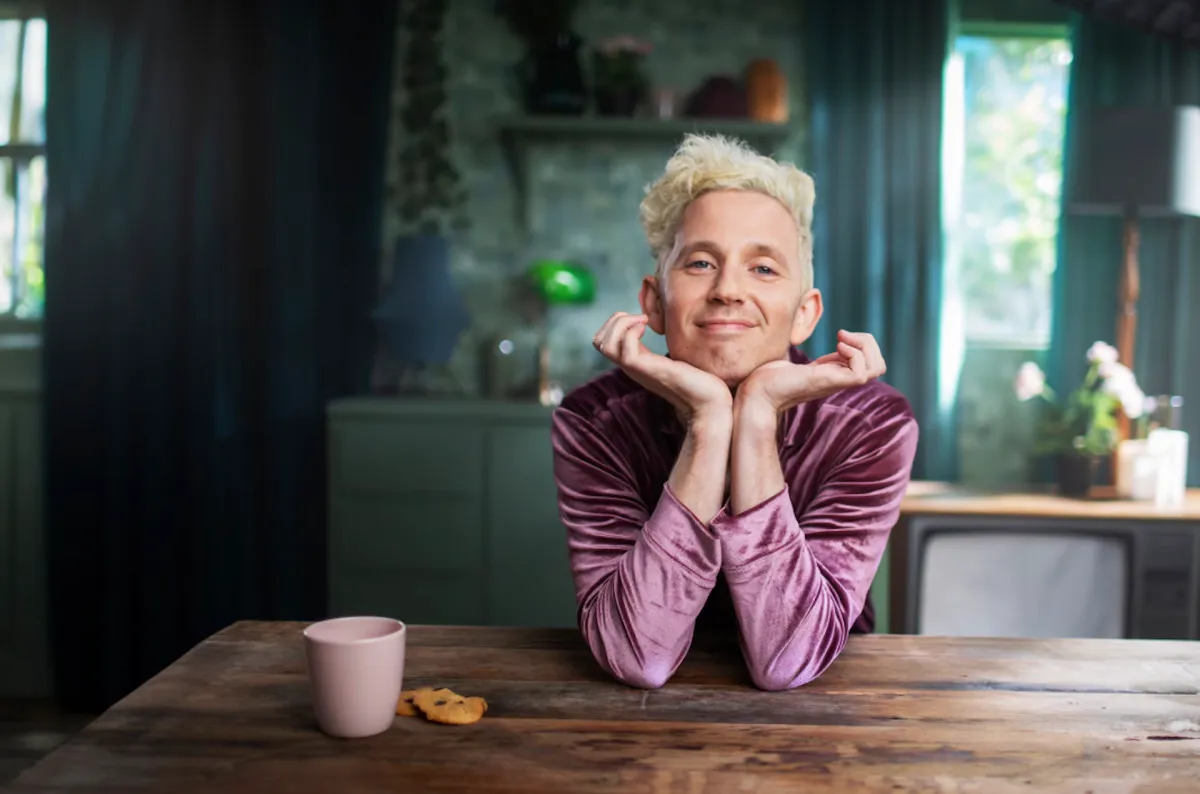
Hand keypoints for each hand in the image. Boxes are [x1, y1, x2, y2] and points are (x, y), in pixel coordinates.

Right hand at [593, 311, 731, 423]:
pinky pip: (625, 348)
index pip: (602, 342)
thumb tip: (660, 330)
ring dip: (620, 324)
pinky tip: (647, 328)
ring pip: (604, 344)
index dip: (614, 323)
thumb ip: (662, 348)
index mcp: (633, 362)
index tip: (640, 319)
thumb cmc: (696, 379)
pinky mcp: (647, 369)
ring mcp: (636, 368)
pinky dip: (631, 330)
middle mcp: (630, 366)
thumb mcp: (672, 358)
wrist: (708, 401)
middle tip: (639, 318)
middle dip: (613, 321)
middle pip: (598, 342)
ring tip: (642, 321)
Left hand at [737, 330, 886, 415]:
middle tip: (844, 336)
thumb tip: (797, 336)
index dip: (862, 344)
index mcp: (835, 373)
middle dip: (869, 343)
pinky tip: (836, 348)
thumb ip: (802, 353)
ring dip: (865, 346)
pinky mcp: (830, 383)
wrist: (757, 392)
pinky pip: (862, 373)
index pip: (869, 363)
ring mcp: (837, 382)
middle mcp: (840, 379)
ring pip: (877, 368)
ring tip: (841, 340)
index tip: (840, 335)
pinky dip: (855, 354)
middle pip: (879, 366)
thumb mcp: (794, 360)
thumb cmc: (769, 377)